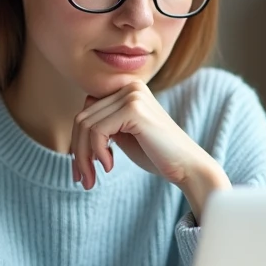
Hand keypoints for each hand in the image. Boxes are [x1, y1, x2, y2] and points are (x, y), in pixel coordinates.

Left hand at [71, 82, 230, 218]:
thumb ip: (104, 124)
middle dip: (78, 152)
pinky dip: (97, 153)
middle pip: (83, 118)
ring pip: (86, 126)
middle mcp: (130, 86)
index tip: (81, 168)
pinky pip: (97, 131)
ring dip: (84, 157)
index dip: (78, 141)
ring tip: (92, 179)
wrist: (187, 166)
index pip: (87, 110)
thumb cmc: (157, 154)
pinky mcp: (134, 109)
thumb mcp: (124, 134)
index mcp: (127, 89)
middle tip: (82, 179)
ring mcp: (133, 95)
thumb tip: (78, 121)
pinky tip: (109, 166)